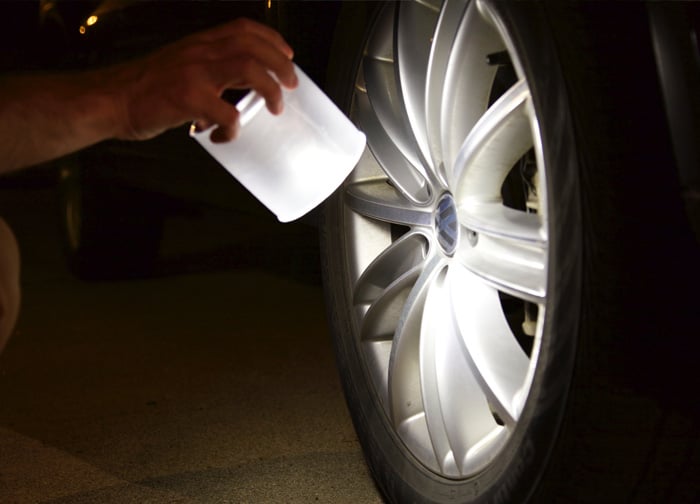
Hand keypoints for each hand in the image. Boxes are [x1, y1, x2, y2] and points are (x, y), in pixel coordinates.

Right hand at [114, 18, 297, 142]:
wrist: (109, 99)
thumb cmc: (142, 87)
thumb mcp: (177, 64)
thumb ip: (205, 68)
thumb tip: (234, 87)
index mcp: (198, 43)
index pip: (243, 29)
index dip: (272, 40)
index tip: (287, 55)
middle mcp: (199, 53)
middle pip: (254, 47)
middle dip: (282, 65)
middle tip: (291, 85)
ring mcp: (194, 74)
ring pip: (249, 69)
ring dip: (270, 90)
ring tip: (275, 107)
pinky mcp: (188, 99)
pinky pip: (227, 114)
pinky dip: (234, 128)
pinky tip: (225, 136)